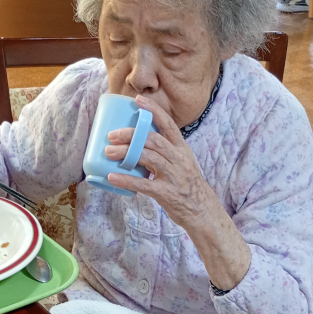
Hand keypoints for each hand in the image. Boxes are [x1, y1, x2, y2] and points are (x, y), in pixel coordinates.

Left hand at [105, 95, 250, 289]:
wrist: (204, 213)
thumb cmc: (188, 187)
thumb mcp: (182, 164)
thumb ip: (164, 153)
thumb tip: (138, 143)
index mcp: (182, 150)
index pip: (168, 124)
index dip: (153, 110)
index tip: (138, 100)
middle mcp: (179, 159)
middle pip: (153, 140)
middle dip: (131, 135)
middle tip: (112, 135)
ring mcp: (174, 176)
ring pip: (148, 158)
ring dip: (125, 153)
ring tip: (107, 152)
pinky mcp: (168, 193)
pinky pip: (144, 184)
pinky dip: (126, 180)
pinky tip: (112, 176)